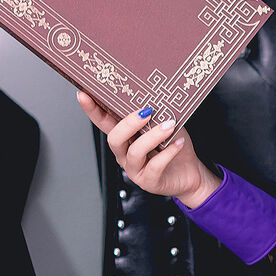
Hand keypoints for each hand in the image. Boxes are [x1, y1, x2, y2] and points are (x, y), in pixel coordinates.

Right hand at [75, 89, 217, 204]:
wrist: (191, 173)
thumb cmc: (174, 146)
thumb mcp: (163, 124)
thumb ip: (154, 112)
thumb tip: (152, 93)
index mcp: (125, 138)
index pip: (103, 122)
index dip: (92, 110)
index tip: (83, 94)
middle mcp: (124, 154)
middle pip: (115, 138)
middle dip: (129, 123)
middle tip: (146, 111)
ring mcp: (135, 169)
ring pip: (135, 152)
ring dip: (152, 137)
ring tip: (169, 125)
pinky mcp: (149, 181)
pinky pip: (155, 166)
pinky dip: (168, 153)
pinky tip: (178, 143)